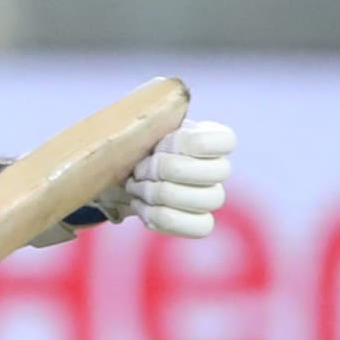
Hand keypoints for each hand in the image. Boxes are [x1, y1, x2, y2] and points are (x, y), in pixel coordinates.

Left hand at [33, 119, 236, 245]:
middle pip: (215, 172)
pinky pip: (200, 227)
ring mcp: (210, 196)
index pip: (226, 141)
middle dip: (165, 168)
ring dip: (157, 193)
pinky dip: (161, 217)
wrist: (113, 172)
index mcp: (210, 136)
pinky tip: (140, 205)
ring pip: (204, 200)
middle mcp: (218, 167)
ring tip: (134, 186)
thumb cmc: (128, 143)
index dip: (188, 142)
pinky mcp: (199, 222)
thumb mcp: (136, 124)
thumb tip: (158, 113)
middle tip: (137, 167)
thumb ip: (153, 117)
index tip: (160, 141)